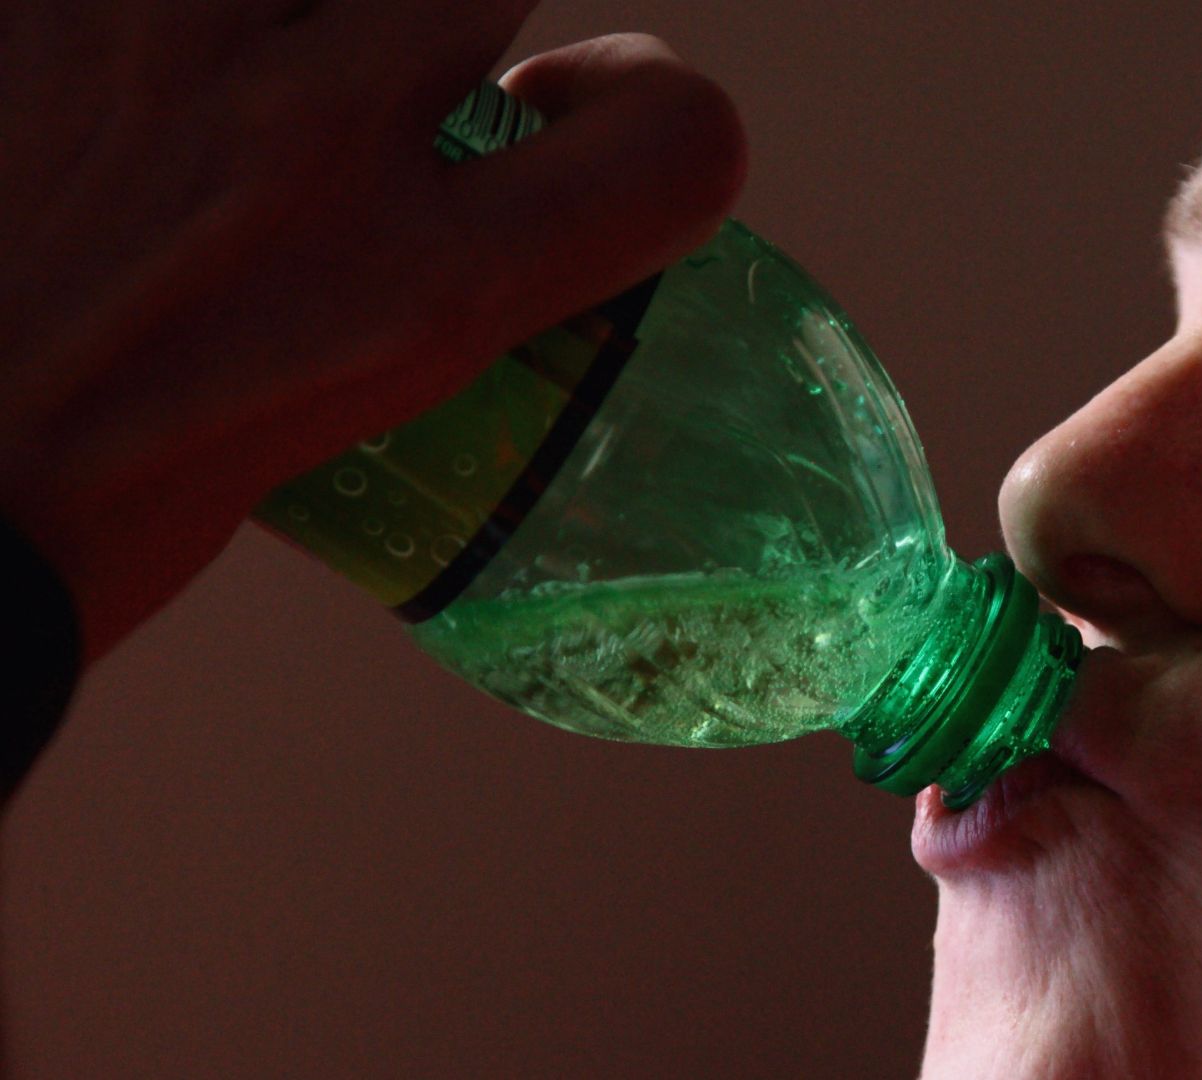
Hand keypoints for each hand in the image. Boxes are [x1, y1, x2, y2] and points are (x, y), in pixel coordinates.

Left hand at [0, 5, 745, 663]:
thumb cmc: (99, 488)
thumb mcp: (338, 416)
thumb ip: (422, 279)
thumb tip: (455, 171)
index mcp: (411, 295)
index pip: (674, 146)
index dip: (668, 110)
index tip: (585, 117)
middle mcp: (310, 149)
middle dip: (443, 25)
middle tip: (368, 77)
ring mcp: (152, 45)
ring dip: (289, 14)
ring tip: (220, 70)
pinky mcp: (26, 7)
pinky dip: (138, 27)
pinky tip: (116, 70)